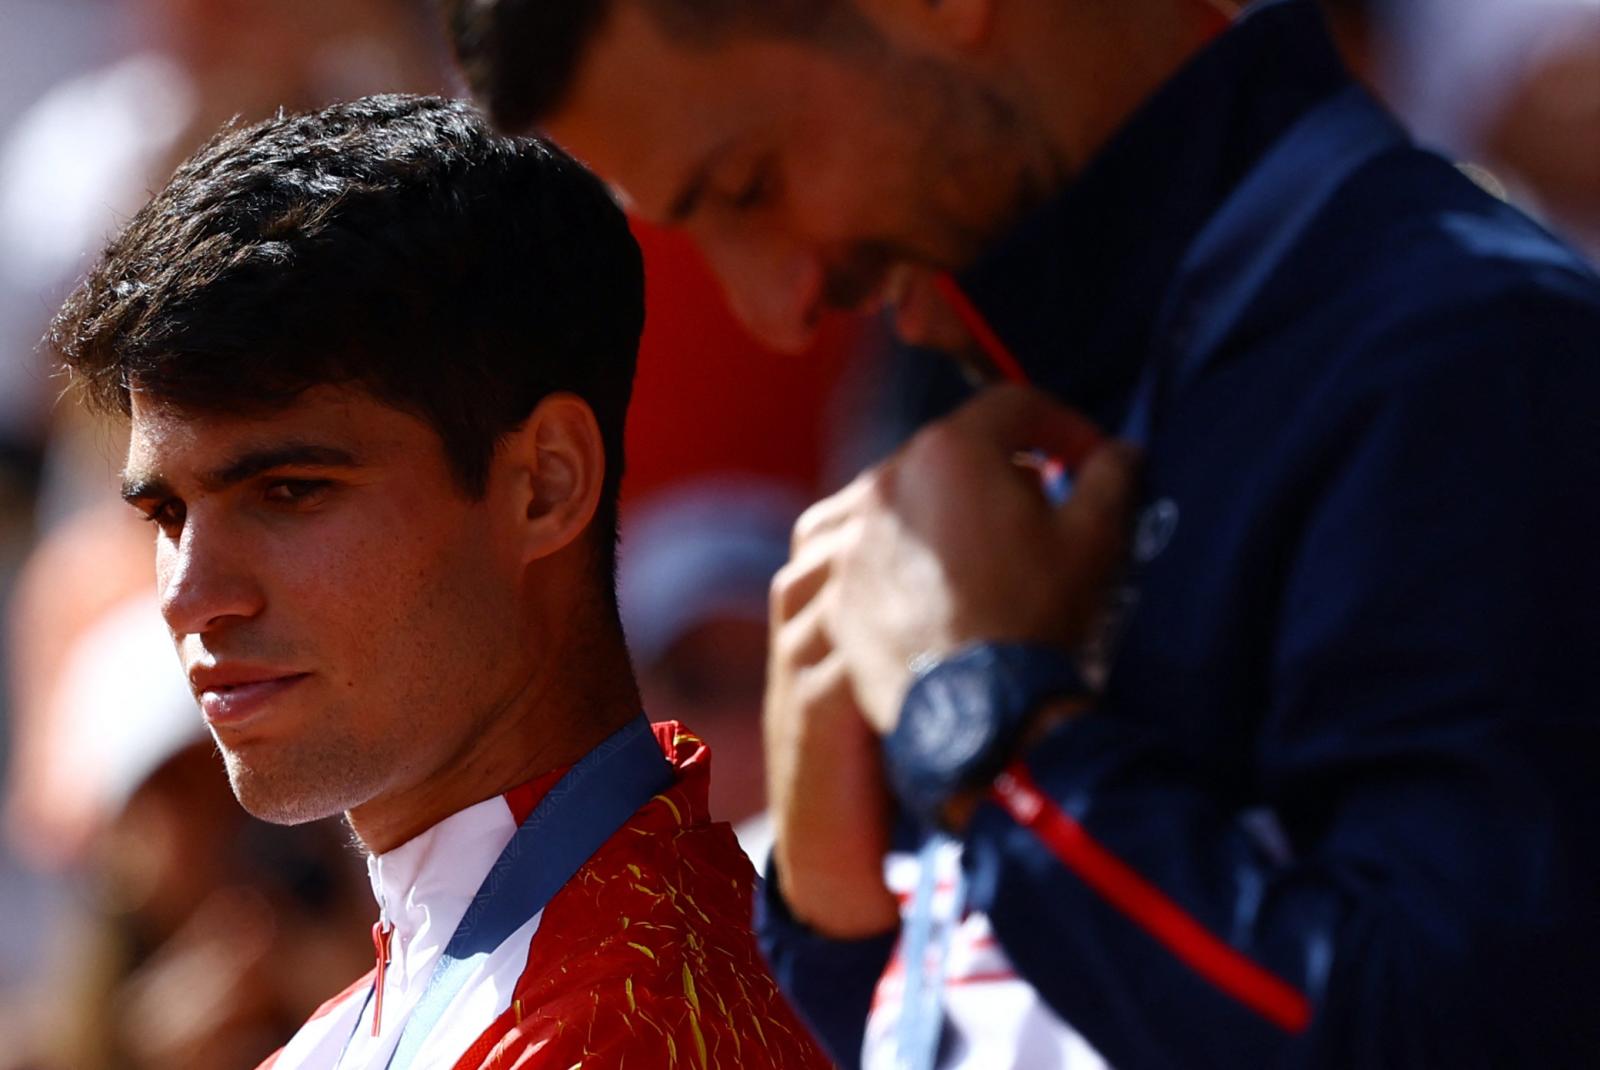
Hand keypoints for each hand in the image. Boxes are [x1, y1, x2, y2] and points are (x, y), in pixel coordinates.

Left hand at [763, 385, 1136, 937]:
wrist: (976, 713)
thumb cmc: (1039, 616)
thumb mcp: (1094, 538)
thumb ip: (1112, 476)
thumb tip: (1120, 452)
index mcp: (952, 450)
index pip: (1015, 407)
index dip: (1062, 426)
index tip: (1087, 461)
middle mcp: (888, 481)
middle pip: (954, 449)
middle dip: (1002, 468)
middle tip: (1041, 509)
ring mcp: (851, 536)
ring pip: (907, 497)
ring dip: (946, 508)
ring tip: (983, 549)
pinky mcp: (834, 588)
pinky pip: (869, 550)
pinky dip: (902, 553)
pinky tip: (935, 583)